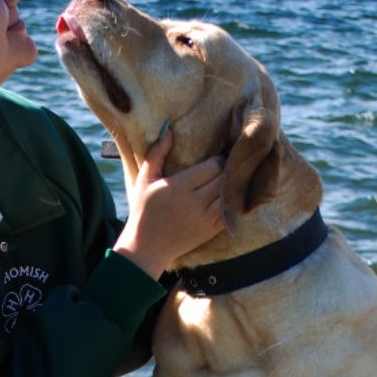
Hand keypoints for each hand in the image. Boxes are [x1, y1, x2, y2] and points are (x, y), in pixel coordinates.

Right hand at [113, 128, 224, 279]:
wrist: (146, 247)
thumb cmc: (143, 210)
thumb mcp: (144, 180)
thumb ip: (156, 153)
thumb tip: (169, 129)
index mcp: (178, 187)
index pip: (213, 166)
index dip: (218, 160)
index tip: (215, 159)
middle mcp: (194, 203)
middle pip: (224, 178)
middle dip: (226, 170)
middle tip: (225, 167)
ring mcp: (205, 219)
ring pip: (230, 194)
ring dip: (231, 185)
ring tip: (229, 179)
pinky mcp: (211, 231)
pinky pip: (231, 211)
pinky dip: (233, 202)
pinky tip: (229, 196)